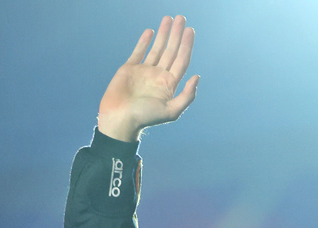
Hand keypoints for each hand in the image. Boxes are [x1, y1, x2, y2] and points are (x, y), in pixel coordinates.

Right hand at [97, 15, 198, 141]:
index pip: (181, 60)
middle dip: (177, 34)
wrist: (120, 118)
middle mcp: (159, 76)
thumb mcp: (171, 111)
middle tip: (182, 19)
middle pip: (171, 51)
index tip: (190, 31)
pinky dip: (144, 42)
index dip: (187, 45)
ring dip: (163, 34)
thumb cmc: (146, 118)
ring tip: (169, 19)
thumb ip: (187, 95)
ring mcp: (145, 71)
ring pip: (157, 48)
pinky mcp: (130, 68)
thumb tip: (197, 76)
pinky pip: (139, 51)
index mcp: (170, 84)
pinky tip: (151, 32)